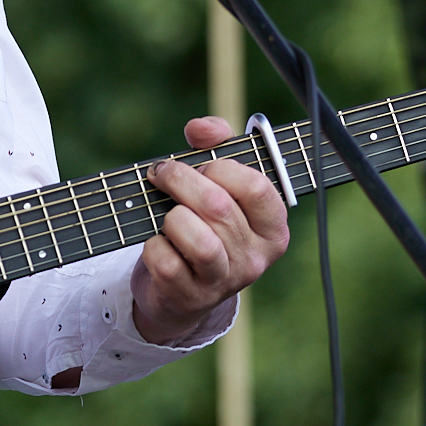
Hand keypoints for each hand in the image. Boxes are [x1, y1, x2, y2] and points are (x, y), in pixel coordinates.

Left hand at [129, 116, 288, 344]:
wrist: (179, 289)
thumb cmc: (202, 224)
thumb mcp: (217, 183)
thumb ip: (216, 144)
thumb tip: (200, 128)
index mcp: (273, 228)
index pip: (256, 187)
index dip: (220, 167)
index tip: (200, 166)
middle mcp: (255, 258)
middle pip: (218, 207)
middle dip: (181, 181)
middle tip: (162, 174)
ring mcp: (224, 282)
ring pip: (199, 240)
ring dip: (171, 216)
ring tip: (165, 214)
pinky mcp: (190, 297)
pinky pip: (167, 262)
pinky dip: (153, 246)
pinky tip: (156, 242)